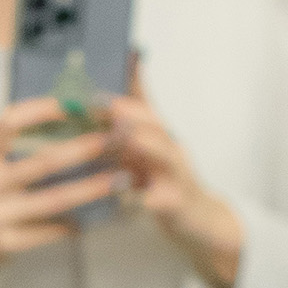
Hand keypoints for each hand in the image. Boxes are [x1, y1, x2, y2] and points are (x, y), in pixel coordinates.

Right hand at [0, 97, 123, 287]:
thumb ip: (1, 152)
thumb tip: (54, 127)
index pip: (10, 121)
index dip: (45, 109)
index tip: (76, 103)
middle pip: (43, 161)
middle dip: (84, 148)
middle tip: (115, 138)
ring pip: (53, 199)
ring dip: (90, 188)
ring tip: (119, 180)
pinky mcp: (3, 244)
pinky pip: (47, 232)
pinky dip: (70, 227)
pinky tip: (86, 223)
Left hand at [102, 77, 241, 287]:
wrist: (198, 219)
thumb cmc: (163, 183)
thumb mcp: (142, 155)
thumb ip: (120, 135)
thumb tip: (89, 114)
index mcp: (159, 136)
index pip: (145, 105)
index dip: (132, 84)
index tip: (112, 68)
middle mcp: (171, 149)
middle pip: (156, 124)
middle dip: (130, 110)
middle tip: (101, 102)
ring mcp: (177, 175)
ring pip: (166, 155)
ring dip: (145, 143)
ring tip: (124, 135)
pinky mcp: (176, 203)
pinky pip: (160, 200)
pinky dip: (144, 198)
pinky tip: (127, 198)